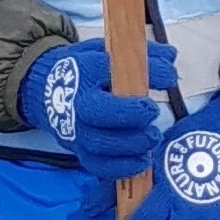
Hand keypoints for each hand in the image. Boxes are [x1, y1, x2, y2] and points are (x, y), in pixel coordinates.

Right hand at [20, 38, 175, 178]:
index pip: (110, 69)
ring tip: (153, 136)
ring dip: (131, 143)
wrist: (50, 91)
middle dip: (129, 114)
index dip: (143, 72)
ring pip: (100, 143)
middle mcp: (76, 102)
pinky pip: (98, 165)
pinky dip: (121, 167)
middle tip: (152, 111)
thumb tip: (170, 57)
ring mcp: (76, 130)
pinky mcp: (80, 151)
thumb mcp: (108, 53)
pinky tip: (144, 160)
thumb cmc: (88, 71)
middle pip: (98, 111)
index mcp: (85, 70)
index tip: (169, 75)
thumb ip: (140, 54)